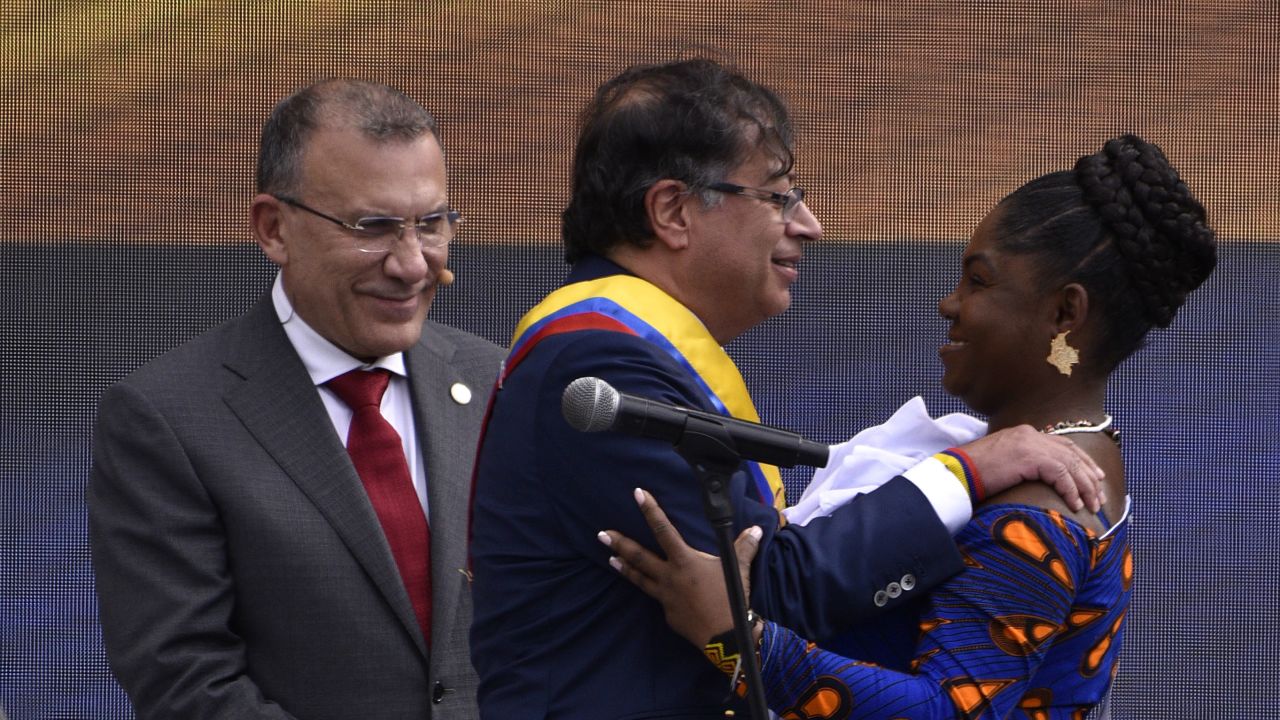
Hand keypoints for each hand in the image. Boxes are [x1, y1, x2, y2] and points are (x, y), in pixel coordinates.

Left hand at [599, 488, 761, 647]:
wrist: (726, 636)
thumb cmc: (731, 598)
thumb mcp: (737, 569)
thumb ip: (744, 547)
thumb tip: (756, 529)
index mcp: (684, 561)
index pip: (663, 529)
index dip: (650, 510)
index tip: (638, 494)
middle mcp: (669, 577)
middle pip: (639, 556)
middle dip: (619, 543)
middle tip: (601, 534)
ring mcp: (665, 596)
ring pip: (639, 578)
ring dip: (624, 567)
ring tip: (610, 559)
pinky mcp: (668, 614)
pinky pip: (658, 599)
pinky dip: (655, 592)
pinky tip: (654, 590)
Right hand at [959, 425, 1104, 511]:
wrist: (957, 472)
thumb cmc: (974, 474)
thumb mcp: (1004, 465)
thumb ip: (1024, 466)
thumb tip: (1042, 483)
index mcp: (1024, 434)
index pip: (1063, 445)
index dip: (1083, 462)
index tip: (1096, 478)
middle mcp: (1030, 434)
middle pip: (1071, 453)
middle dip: (1089, 476)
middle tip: (1100, 496)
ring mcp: (1030, 443)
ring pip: (1071, 464)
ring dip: (1085, 487)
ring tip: (1093, 506)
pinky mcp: (1029, 456)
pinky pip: (1061, 473)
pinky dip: (1071, 490)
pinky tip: (1075, 504)